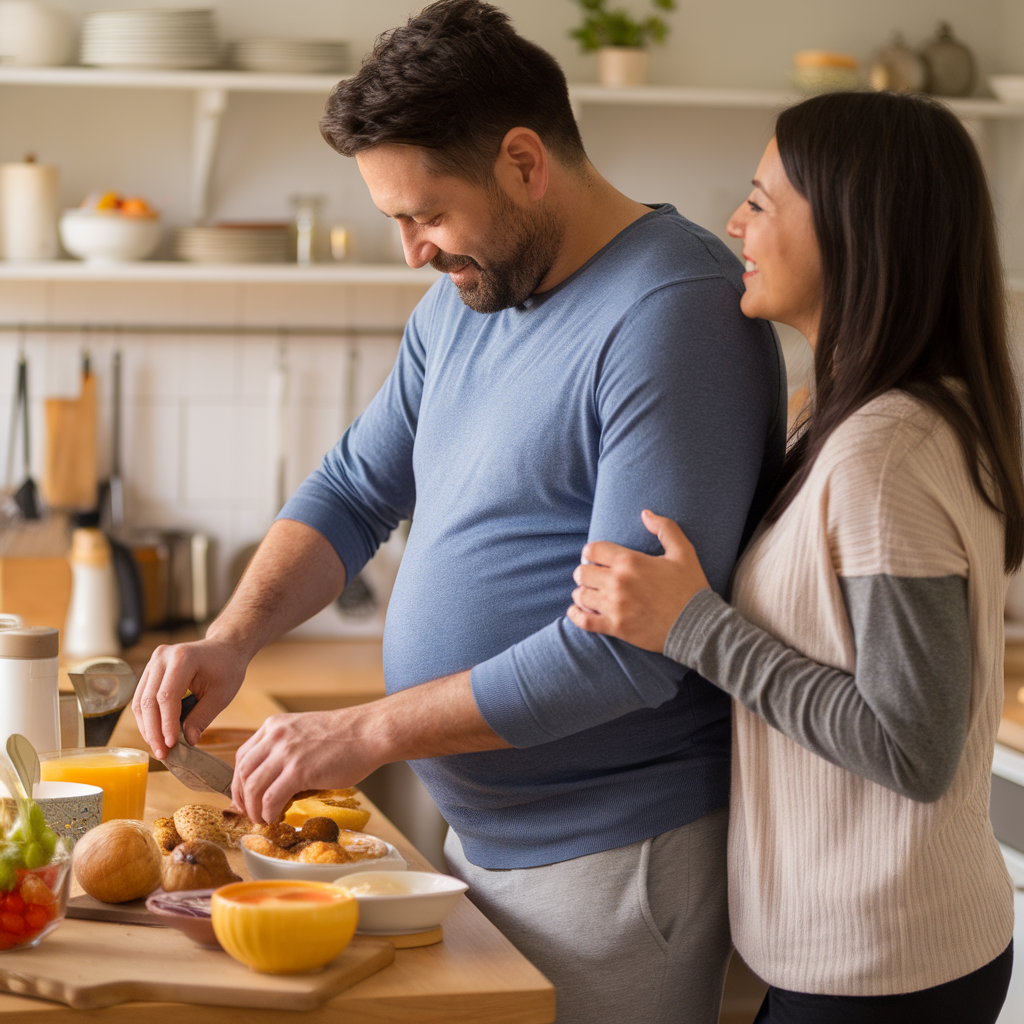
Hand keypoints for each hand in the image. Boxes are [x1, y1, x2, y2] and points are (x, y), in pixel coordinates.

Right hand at [132, 637, 247, 758]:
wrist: (224, 648)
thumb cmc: (227, 669)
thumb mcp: (221, 695)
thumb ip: (202, 717)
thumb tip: (187, 742)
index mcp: (182, 658)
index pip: (167, 697)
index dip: (167, 724)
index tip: (171, 746)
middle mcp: (162, 657)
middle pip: (149, 700)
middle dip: (154, 730)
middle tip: (162, 754)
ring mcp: (153, 662)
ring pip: (141, 701)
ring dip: (147, 727)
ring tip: (158, 747)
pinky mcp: (150, 670)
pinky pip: (142, 697)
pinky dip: (148, 718)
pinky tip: (156, 734)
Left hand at [231, 707, 382, 823]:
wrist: (370, 732)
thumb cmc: (345, 737)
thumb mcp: (304, 734)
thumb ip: (285, 751)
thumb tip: (273, 783)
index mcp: (274, 726)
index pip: (243, 757)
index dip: (239, 782)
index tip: (245, 798)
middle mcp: (275, 736)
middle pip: (243, 773)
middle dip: (243, 799)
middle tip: (251, 814)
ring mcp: (286, 752)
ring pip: (253, 788)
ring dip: (254, 810)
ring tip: (264, 819)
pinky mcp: (299, 770)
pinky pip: (271, 798)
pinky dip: (269, 813)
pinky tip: (276, 818)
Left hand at [567, 509, 710, 651]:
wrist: (698, 626)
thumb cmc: (690, 587)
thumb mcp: (684, 552)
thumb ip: (665, 528)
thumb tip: (645, 513)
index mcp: (630, 561)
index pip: (592, 550)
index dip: (592, 552)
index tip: (597, 558)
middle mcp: (618, 582)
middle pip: (581, 572)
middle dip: (585, 572)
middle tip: (594, 576)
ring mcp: (615, 606)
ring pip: (580, 596)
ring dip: (582, 593)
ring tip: (590, 594)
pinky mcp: (616, 627)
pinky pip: (584, 621)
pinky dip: (576, 615)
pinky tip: (577, 611)